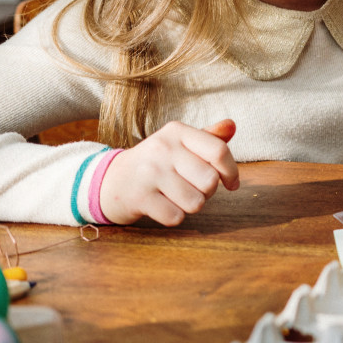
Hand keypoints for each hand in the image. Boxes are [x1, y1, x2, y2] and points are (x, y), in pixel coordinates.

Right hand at [98, 119, 239, 225]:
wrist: (110, 180)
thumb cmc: (156, 162)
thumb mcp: (180, 144)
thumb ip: (208, 137)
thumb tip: (232, 125)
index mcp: (177, 131)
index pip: (219, 151)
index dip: (232, 171)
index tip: (232, 183)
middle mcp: (162, 147)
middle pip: (210, 181)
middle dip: (207, 192)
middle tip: (192, 188)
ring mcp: (149, 172)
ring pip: (196, 202)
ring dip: (190, 205)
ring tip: (175, 196)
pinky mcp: (139, 197)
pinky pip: (176, 217)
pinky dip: (173, 216)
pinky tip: (162, 206)